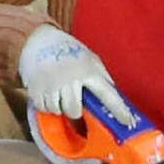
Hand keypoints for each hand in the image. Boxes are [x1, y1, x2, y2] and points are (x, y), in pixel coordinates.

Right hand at [16, 24, 137, 134]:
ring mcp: (52, 84)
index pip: (108, 95)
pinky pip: (43, 108)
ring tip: (60, 94)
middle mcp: (70, 79)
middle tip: (75, 103)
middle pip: (74, 110)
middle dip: (75, 111)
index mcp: (88, 71)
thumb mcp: (90, 59)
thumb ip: (102, 77)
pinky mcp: (36, 87)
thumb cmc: (69, 51)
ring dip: (60, 107)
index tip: (128, 123)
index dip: (119, 111)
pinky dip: (47, 105)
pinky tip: (49, 93)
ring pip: (57, 110)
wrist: (38, 39)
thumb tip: (116, 98)